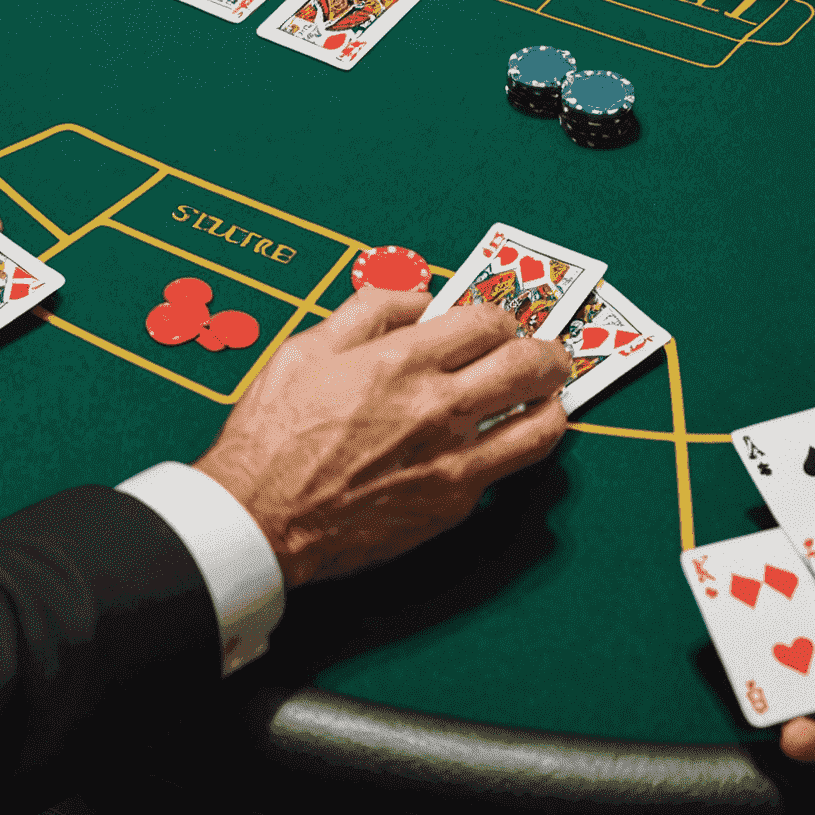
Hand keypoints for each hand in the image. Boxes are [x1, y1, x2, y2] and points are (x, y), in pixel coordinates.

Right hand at [195, 290, 569, 586]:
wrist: (260, 519)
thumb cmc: (274, 432)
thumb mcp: (308, 347)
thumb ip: (371, 310)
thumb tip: (420, 295)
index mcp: (402, 361)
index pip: (487, 322)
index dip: (499, 317)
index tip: (495, 324)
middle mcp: (437, 407)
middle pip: (529, 367)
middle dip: (549, 353)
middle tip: (549, 352)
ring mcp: (452, 460)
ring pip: (539, 426)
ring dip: (553, 403)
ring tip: (549, 396)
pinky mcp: (452, 504)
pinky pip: (507, 469)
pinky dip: (518, 448)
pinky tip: (510, 439)